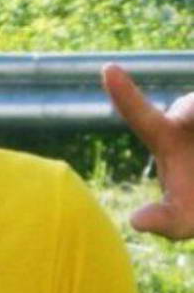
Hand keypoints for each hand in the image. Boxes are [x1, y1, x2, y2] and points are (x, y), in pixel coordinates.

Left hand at [102, 63, 193, 240]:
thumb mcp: (183, 222)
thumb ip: (163, 222)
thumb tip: (136, 221)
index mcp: (166, 138)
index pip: (141, 116)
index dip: (125, 95)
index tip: (107, 70)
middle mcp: (188, 114)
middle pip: (190, 107)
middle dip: (193, 110)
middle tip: (192, 115)